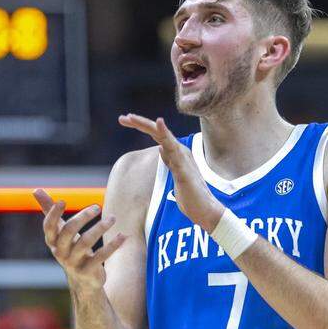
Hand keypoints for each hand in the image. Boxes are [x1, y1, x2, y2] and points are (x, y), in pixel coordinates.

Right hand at [34, 189, 125, 292]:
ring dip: (100, 227)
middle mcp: (60, 252)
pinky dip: (113, 245)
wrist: (82, 280)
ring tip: (113, 218)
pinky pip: (100, 256)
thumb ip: (49, 211)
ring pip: (86, 242)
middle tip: (97, 206)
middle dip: (83, 217)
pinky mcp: (87, 271)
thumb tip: (35, 190)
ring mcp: (73, 263)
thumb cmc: (70, 248)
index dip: (53, 214)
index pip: (49, 226)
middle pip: (69, 231)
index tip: (62, 201)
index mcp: (52, 241)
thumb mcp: (61, 231)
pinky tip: (122, 235)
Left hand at [118, 113, 223, 230]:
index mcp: (177, 153)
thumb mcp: (176, 175)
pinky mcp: (183, 167)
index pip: (157, 135)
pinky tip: (158, 123)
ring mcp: (182, 158)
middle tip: (122, 118)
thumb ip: (169, 161)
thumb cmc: (191, 196)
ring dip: (147, 126)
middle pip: (158, 132)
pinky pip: (172, 148)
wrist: (205, 210)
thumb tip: (161, 148)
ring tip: (131, 117)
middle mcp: (180, 151)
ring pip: (163, 136)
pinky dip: (165, 134)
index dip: (142, 127)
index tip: (125, 121)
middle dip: (140, 123)